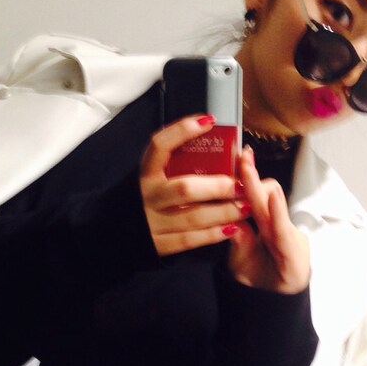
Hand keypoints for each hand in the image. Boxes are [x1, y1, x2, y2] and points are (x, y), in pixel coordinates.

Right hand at [140, 115, 249, 255]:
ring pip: (192, 217)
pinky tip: (232, 228)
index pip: (159, 145)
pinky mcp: (159, 244)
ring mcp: (152, 222)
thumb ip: (183, 165)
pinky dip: (213, 234)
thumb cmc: (150, 199)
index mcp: (146, 173)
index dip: (182, 131)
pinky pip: (190, 239)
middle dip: (218, 187)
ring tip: (245, 208)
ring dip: (223, 212)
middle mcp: (148, 196)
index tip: (208, 121)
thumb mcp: (157, 177)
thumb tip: (232, 149)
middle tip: (242, 185)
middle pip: (185, 188)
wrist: (121, 233)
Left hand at [226, 146, 310, 293]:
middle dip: (251, 175)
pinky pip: (283, 230)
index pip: (254, 195)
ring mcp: (287, 236)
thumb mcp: (240, 257)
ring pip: (273, 207)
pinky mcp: (294, 252)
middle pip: (265, 194)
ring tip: (247, 169)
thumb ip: (237, 238)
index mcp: (262, 224)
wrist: (274, 307)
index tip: (237, 155)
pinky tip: (273, 198)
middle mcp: (276, 225)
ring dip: (259, 189)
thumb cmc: (259, 277)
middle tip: (242, 154)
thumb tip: (228, 217)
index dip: (246, 176)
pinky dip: (278, 212)